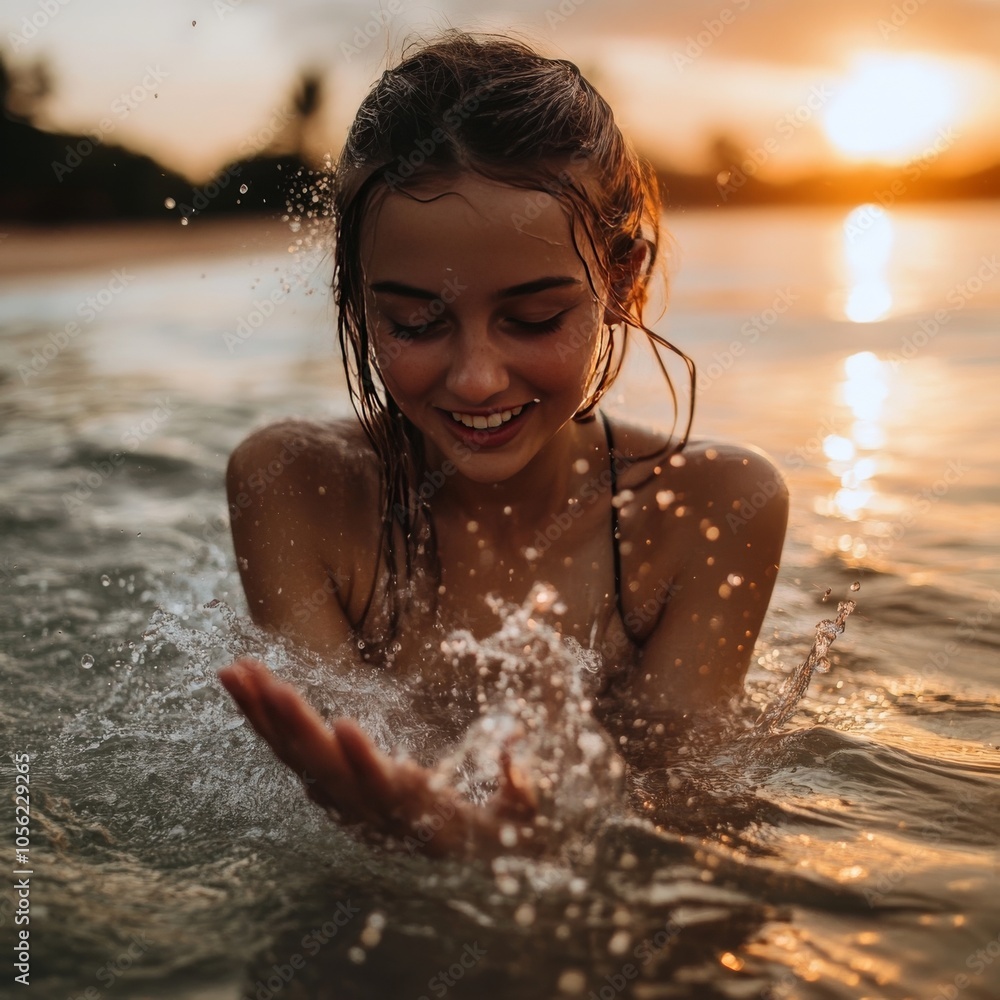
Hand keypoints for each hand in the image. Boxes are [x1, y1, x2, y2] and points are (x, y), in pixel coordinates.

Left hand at [218, 658, 537, 857]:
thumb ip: (520, 790)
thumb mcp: (520, 817)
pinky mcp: (325, 781)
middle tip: (267, 683)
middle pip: (323, 767)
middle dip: (295, 724)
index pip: (384, 787)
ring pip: (293, 755)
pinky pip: (284, 748)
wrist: (457, 851)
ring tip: (234, 671)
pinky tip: (240, 681)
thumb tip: (516, 750)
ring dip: (263, 714)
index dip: (363, 761)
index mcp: (412, 811)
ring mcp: (340, 795)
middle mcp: (366, 806)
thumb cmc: (491, 827)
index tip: (344, 727)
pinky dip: (260, 717)